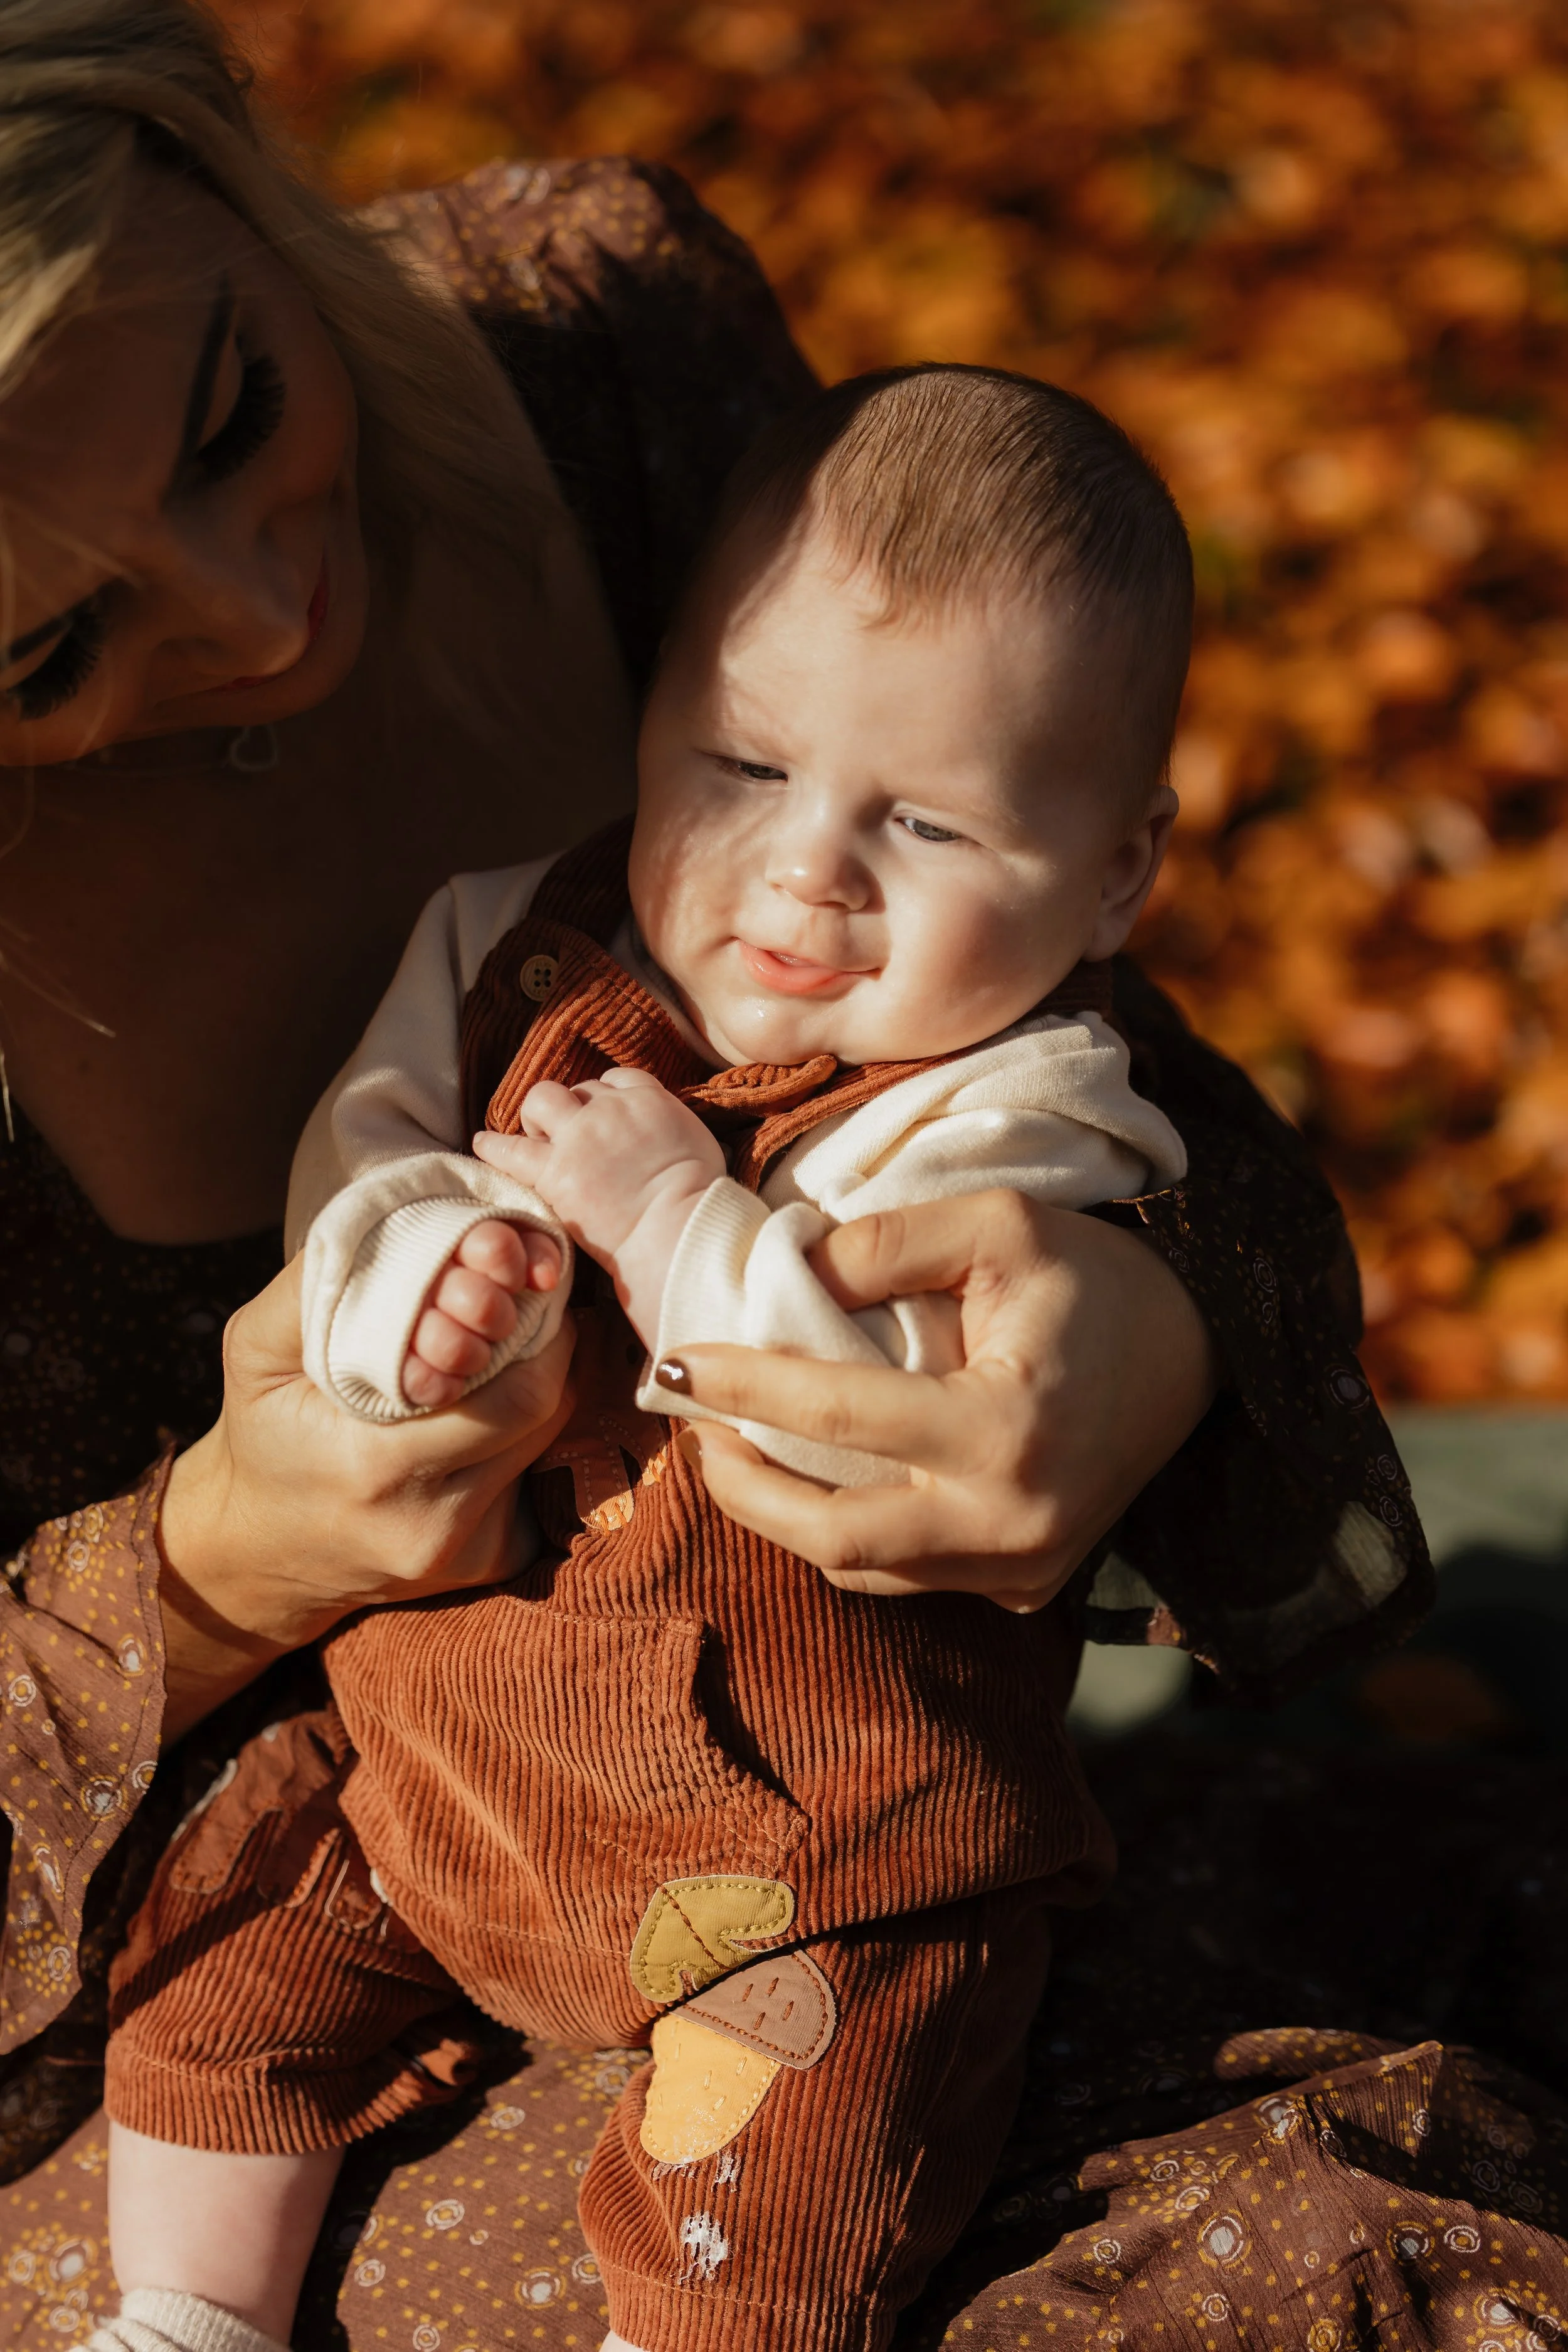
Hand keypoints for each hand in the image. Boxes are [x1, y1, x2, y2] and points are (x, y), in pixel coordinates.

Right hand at [159, 1253, 575, 1738]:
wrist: (255, 1554)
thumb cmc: (261, 1436)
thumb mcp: (254, 1352)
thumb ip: (314, 1287)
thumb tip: (391, 1218)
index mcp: (378, 1471)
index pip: (517, 1394)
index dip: (533, 1327)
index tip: (517, 1280)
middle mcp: (436, 1524)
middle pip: (546, 1412)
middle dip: (544, 1346)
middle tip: (519, 1303)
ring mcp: (470, 1550)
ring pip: (549, 1441)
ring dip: (536, 1384)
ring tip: (500, 1346)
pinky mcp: (493, 1562)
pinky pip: (539, 1479)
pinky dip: (523, 1434)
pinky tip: (485, 1411)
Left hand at [474, 1067, 723, 1347]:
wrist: (678, 1227)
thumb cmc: (700, 1199)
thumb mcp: (702, 1145)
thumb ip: (675, 1129)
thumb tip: (669, 1137)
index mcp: (650, 1099)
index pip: (617, 1079)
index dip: (606, 1098)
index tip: (603, 1116)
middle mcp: (611, 1108)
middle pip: (580, 1088)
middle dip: (573, 1106)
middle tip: (571, 1134)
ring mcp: (579, 1137)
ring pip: (542, 1099)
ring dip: (538, 1115)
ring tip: (536, 1136)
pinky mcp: (554, 1172)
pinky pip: (510, 1149)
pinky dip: (494, 1145)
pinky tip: (482, 1144)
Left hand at [662, 1190, 1215, 1612]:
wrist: (1204, 1355)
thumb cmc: (1098, 1279)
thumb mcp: (1001, 1222)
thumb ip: (887, 1242)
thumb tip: (789, 1277)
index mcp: (1007, 1433)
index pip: (838, 1416)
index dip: (742, 1386)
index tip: (671, 1363)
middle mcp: (1012, 1526)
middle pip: (834, 1538)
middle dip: (744, 1489)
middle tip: (694, 1431)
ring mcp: (1022, 1572)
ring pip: (863, 1569)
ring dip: (786, 1515)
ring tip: (736, 1448)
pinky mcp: (1024, 1589)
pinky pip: (908, 1574)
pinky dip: (848, 1533)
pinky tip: (814, 1480)